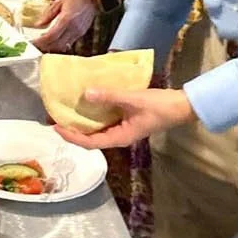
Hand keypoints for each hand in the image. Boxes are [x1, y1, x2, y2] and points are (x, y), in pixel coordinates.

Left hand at [32, 0, 97, 53]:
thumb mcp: (59, 1)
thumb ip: (48, 14)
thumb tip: (38, 24)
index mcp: (66, 19)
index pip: (51, 36)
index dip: (40, 41)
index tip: (32, 42)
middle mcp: (73, 28)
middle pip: (56, 44)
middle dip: (44, 47)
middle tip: (35, 46)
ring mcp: (78, 33)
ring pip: (62, 46)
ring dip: (51, 48)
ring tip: (42, 45)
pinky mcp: (81, 34)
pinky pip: (68, 44)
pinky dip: (59, 45)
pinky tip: (53, 42)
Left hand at [54, 87, 194, 149]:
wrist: (181, 106)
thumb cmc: (159, 106)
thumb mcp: (133, 100)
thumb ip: (110, 97)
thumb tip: (87, 94)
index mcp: (120, 138)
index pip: (90, 143)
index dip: (72, 137)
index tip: (56, 128)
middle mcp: (119, 137)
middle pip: (90, 138)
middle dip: (72, 130)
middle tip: (55, 119)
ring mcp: (123, 129)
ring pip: (97, 130)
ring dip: (82, 123)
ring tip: (67, 111)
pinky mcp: (126, 121)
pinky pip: (105, 121)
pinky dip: (94, 115)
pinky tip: (87, 104)